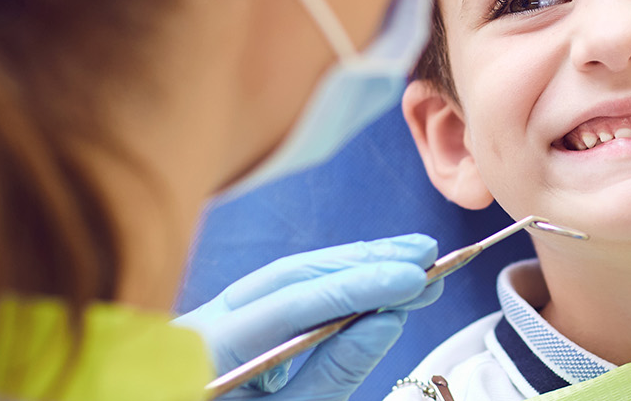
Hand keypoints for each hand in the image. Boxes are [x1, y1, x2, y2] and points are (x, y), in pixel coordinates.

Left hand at [174, 234, 443, 399]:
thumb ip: (334, 374)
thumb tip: (386, 319)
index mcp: (204, 351)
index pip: (290, 304)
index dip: (357, 287)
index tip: (415, 278)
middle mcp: (202, 322)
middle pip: (290, 276)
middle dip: (363, 263)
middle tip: (427, 256)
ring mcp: (212, 319)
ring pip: (288, 277)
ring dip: (354, 265)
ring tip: (414, 260)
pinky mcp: (230, 324)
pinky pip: (283, 293)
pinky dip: (332, 284)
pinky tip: (372, 276)